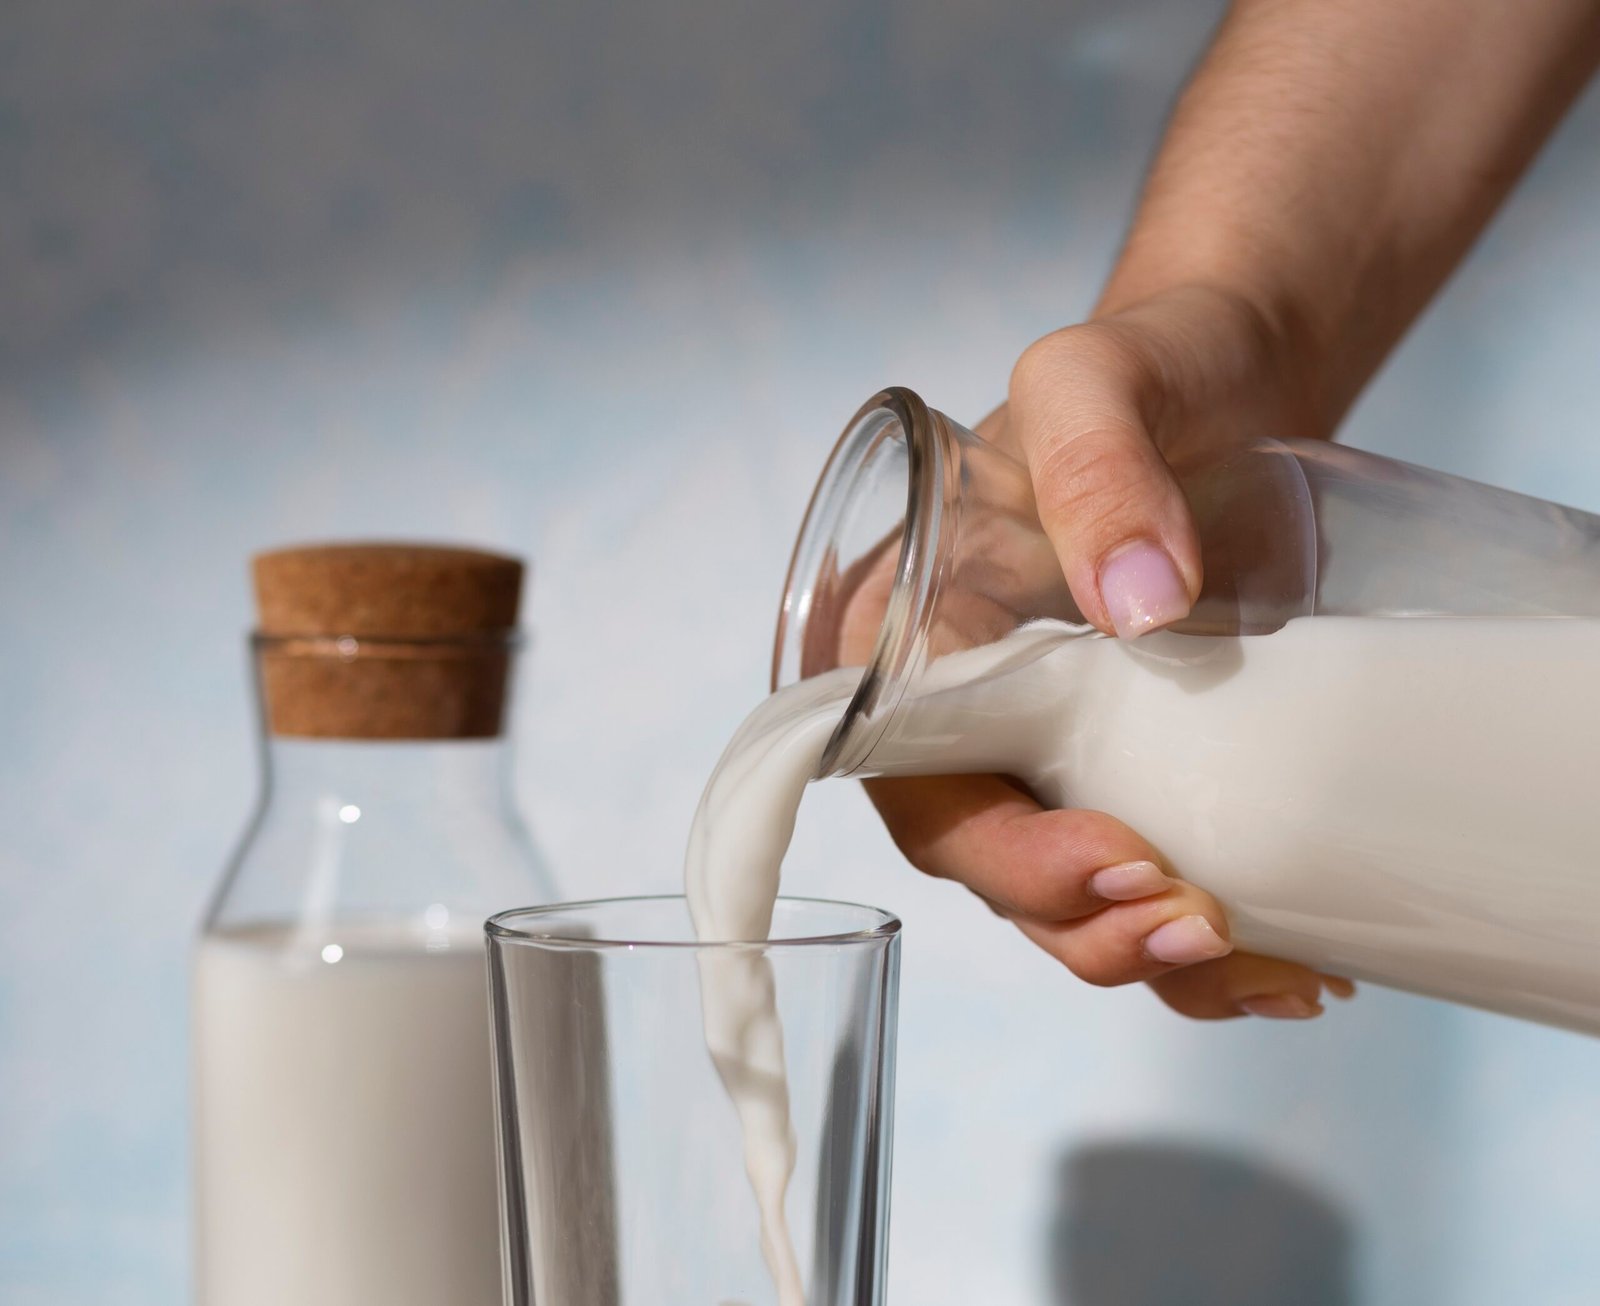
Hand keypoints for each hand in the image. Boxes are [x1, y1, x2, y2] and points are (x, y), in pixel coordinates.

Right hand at [868, 286, 1352, 1019]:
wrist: (1232, 378)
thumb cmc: (1141, 365)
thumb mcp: (1094, 376)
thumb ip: (1094, 459)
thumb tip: (1136, 600)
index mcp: (907, 632)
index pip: (914, 778)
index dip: (995, 849)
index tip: (1116, 858)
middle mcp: (962, 709)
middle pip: (988, 859)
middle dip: (1084, 922)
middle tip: (1197, 926)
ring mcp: (1048, 745)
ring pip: (1066, 895)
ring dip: (1149, 957)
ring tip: (1263, 971)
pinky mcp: (1133, 762)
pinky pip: (1143, 876)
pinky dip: (1205, 945)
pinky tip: (1286, 967)